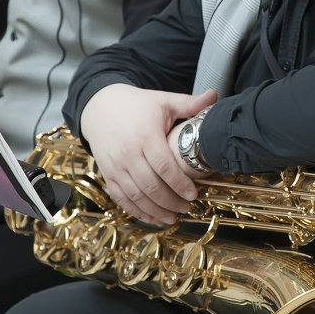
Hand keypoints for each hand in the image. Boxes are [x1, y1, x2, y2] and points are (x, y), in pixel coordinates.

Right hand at [80, 85, 217, 226]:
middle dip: (171, 201)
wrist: (100, 106)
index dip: (179, 183)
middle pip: (151, 185)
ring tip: (173, 217)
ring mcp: (115, 166)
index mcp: (145, 136)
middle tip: (187, 208)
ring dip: (155, 210)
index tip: (193, 194)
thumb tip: (214, 95)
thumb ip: (189, 103)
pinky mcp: (107, 173)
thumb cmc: (136, 105)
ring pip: (136, 195)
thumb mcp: (163, 100)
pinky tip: (151, 218)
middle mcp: (128, 153)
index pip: (164, 166)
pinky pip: (121, 198)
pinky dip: (136, 211)